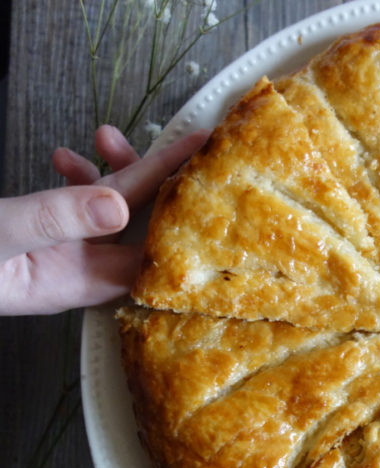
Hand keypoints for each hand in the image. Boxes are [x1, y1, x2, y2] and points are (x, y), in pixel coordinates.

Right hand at [0, 125, 206, 314]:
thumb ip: (51, 221)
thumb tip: (116, 208)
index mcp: (76, 284)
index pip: (149, 251)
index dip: (179, 215)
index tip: (205, 176)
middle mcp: (76, 272)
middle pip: (138, 228)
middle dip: (157, 183)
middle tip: (177, 142)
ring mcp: (58, 255)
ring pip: (105, 210)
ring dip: (113, 172)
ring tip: (105, 135)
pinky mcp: (38, 237)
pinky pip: (71, 207)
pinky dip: (74, 179)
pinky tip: (62, 157)